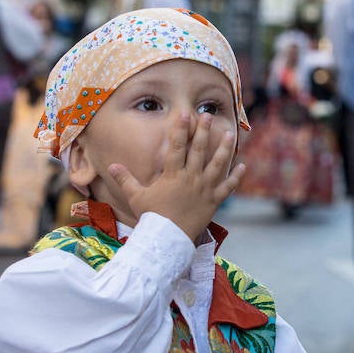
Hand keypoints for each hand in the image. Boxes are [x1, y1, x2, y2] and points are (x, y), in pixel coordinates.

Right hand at [108, 113, 244, 241]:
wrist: (168, 238)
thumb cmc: (152, 217)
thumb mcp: (136, 196)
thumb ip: (126, 179)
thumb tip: (111, 166)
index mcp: (173, 175)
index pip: (176, 147)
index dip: (180, 129)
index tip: (185, 114)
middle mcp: (191, 178)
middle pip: (199, 150)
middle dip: (203, 131)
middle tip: (207, 115)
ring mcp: (204, 189)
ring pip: (217, 164)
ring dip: (224, 148)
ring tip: (230, 134)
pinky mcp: (214, 201)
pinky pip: (227, 187)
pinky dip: (235, 177)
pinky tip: (242, 166)